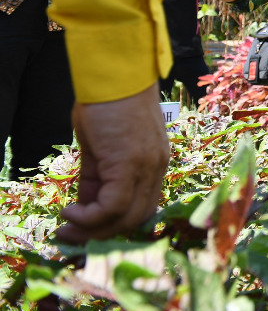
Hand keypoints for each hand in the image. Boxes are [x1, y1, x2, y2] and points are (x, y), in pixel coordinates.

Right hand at [58, 84, 169, 242]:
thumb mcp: (102, 149)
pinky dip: (90, 217)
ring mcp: (147, 166)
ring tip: (66, 227)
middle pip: (136, 219)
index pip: (142, 209)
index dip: (114, 226)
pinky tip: (70, 211)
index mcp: (154, 164)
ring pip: (126, 217)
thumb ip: (99, 177)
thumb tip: (86, 205)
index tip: (85, 230)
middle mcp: (157, 168)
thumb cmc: (108, 103)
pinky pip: (113, 206)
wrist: (114, 74)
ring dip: (93, 230)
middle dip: (101, 235)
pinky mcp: (130, 163)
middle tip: (70, 236)